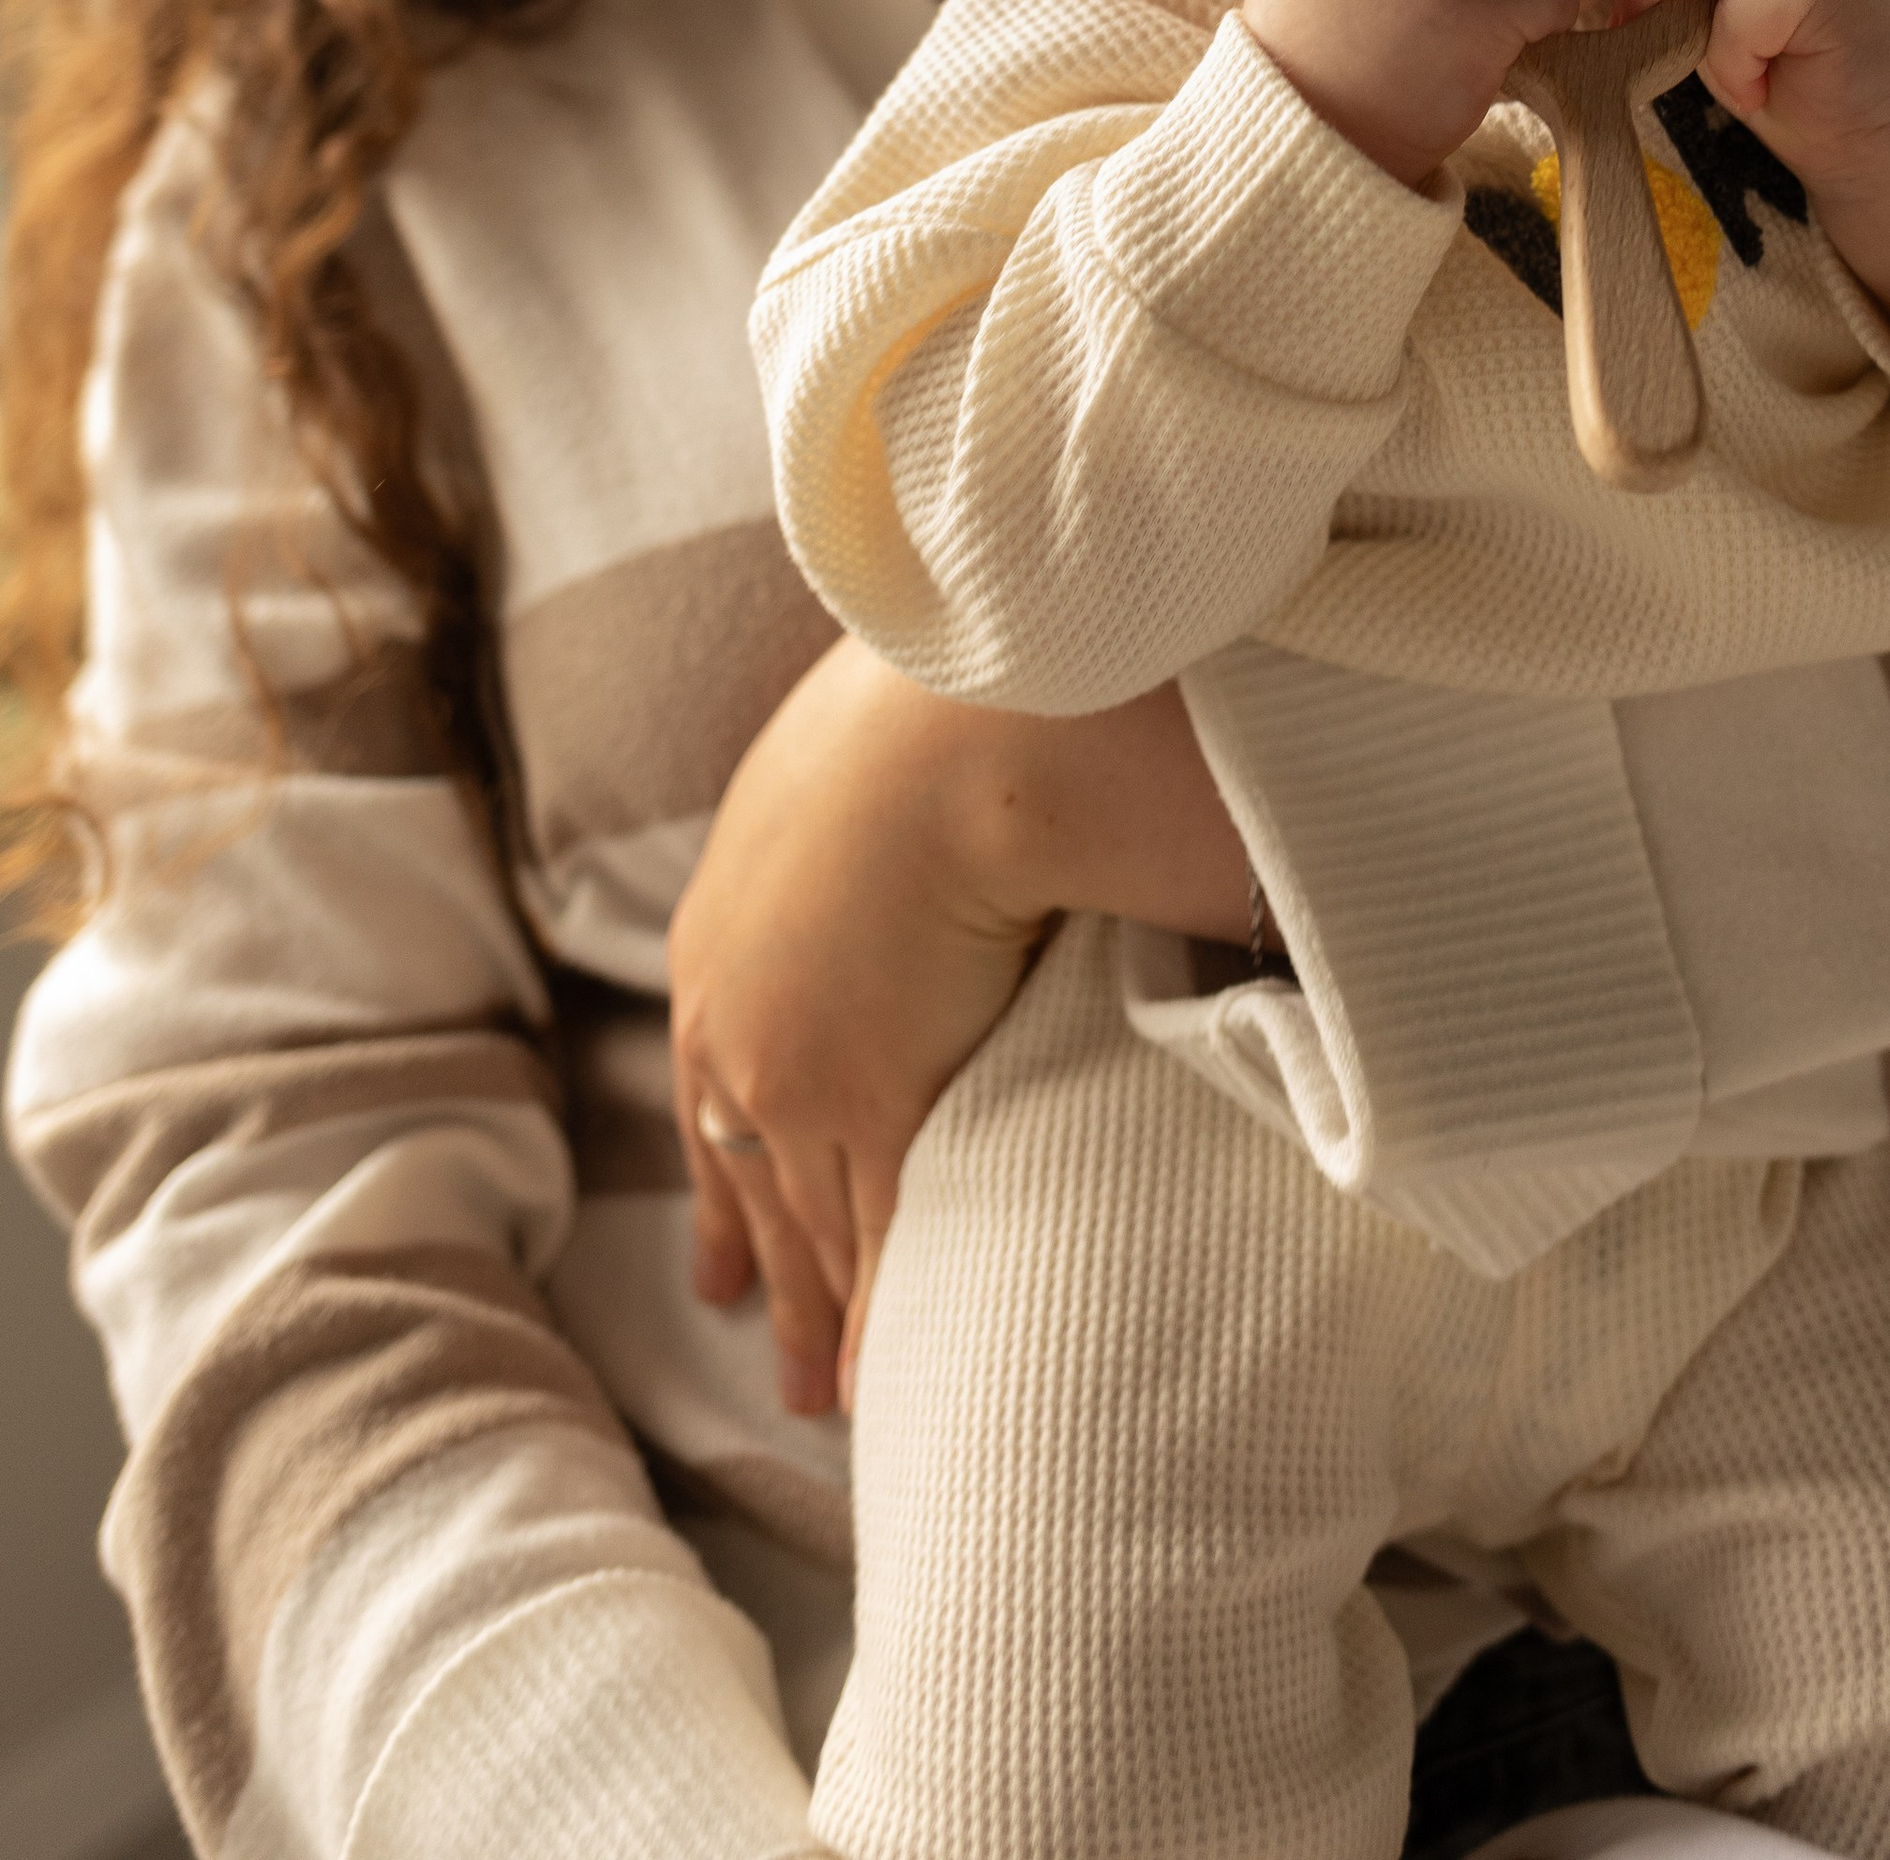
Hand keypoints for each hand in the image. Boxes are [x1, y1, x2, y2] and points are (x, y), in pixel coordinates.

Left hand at [668, 645, 1251, 1405]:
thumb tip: (911, 828)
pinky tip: (894, 1382)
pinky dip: (886, 1316)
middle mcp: (742, 1032)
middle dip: (775, 1281)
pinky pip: (884, 1242)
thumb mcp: (839, 765)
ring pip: (816, 1229)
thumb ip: (849, 817)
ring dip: (827, 1318)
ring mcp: (810, 1081)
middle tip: (790, 1374)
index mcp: (720, 948)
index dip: (727, 1189)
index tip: (726, 1267)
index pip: (714, 1100)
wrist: (950, 735)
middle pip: (759, 1188)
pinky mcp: (885, 1110)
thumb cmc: (916, 714)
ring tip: (838, 1399)